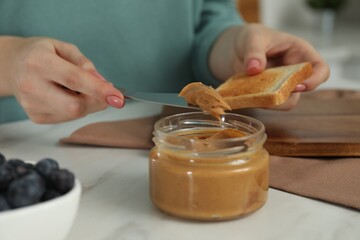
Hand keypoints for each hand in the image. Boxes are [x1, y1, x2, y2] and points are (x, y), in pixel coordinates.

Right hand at [0, 37, 123, 122]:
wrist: (12, 66)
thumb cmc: (41, 54)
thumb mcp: (63, 48)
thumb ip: (84, 63)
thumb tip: (102, 82)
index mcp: (39, 63)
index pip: (74, 80)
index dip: (99, 90)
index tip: (118, 98)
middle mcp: (32, 86)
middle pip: (75, 106)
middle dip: (97, 102)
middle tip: (107, 93)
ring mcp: (32, 105)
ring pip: (74, 114)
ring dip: (88, 103)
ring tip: (77, 88)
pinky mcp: (36, 117)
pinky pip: (68, 118)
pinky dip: (77, 108)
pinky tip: (67, 95)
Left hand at [210, 23, 329, 109]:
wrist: (233, 49)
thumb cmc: (250, 37)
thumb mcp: (252, 38)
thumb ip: (254, 52)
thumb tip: (254, 69)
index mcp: (299, 53)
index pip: (320, 69)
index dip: (315, 80)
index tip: (298, 86)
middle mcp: (294, 71)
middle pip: (302, 91)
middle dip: (287, 94)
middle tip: (268, 92)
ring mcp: (281, 85)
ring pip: (285, 101)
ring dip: (270, 101)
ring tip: (252, 92)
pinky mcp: (267, 94)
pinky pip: (267, 104)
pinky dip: (258, 102)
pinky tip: (246, 95)